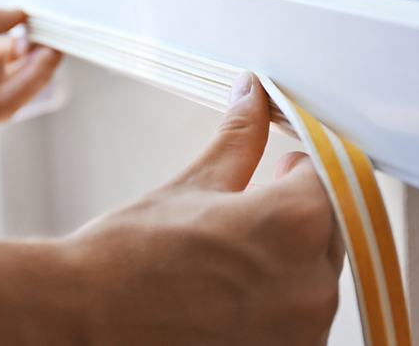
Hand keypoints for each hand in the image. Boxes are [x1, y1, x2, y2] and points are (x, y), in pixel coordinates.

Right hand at [0, 72, 342, 345]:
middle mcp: (309, 285)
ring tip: (232, 253)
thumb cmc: (127, 257)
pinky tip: (232, 289)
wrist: (86, 313)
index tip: (286, 166)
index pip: (332, 179)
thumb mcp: (192, 186)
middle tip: (251, 207)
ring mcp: (299, 332)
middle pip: (330, 231)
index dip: (304, 169)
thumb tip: (251, 96)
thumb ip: (238, 138)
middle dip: (296, 214)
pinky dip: (277, 300)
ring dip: (289, 259)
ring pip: (315, 277)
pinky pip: (298, 318)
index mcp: (292, 224)